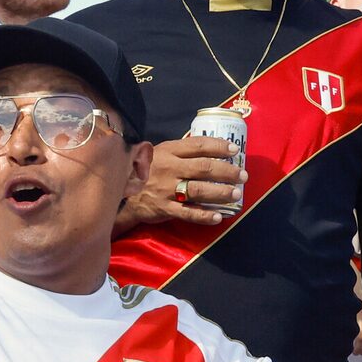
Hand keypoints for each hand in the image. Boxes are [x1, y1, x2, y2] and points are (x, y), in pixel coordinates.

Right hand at [121, 136, 242, 228]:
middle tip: (243, 175)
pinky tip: (218, 216)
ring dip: (220, 192)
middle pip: (203, 168)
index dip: (218, 147)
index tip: (234, 150)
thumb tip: (211, 146)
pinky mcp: (164, 208)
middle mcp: (169, 169)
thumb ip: (181, 150)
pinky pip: (187, 213)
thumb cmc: (146, 169)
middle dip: (227, 172)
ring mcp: (166, 189)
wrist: (119, 190)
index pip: (198, 145)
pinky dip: (204, 216)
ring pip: (198, 190)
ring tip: (235, 194)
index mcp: (168, 151)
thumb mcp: (159, 152)